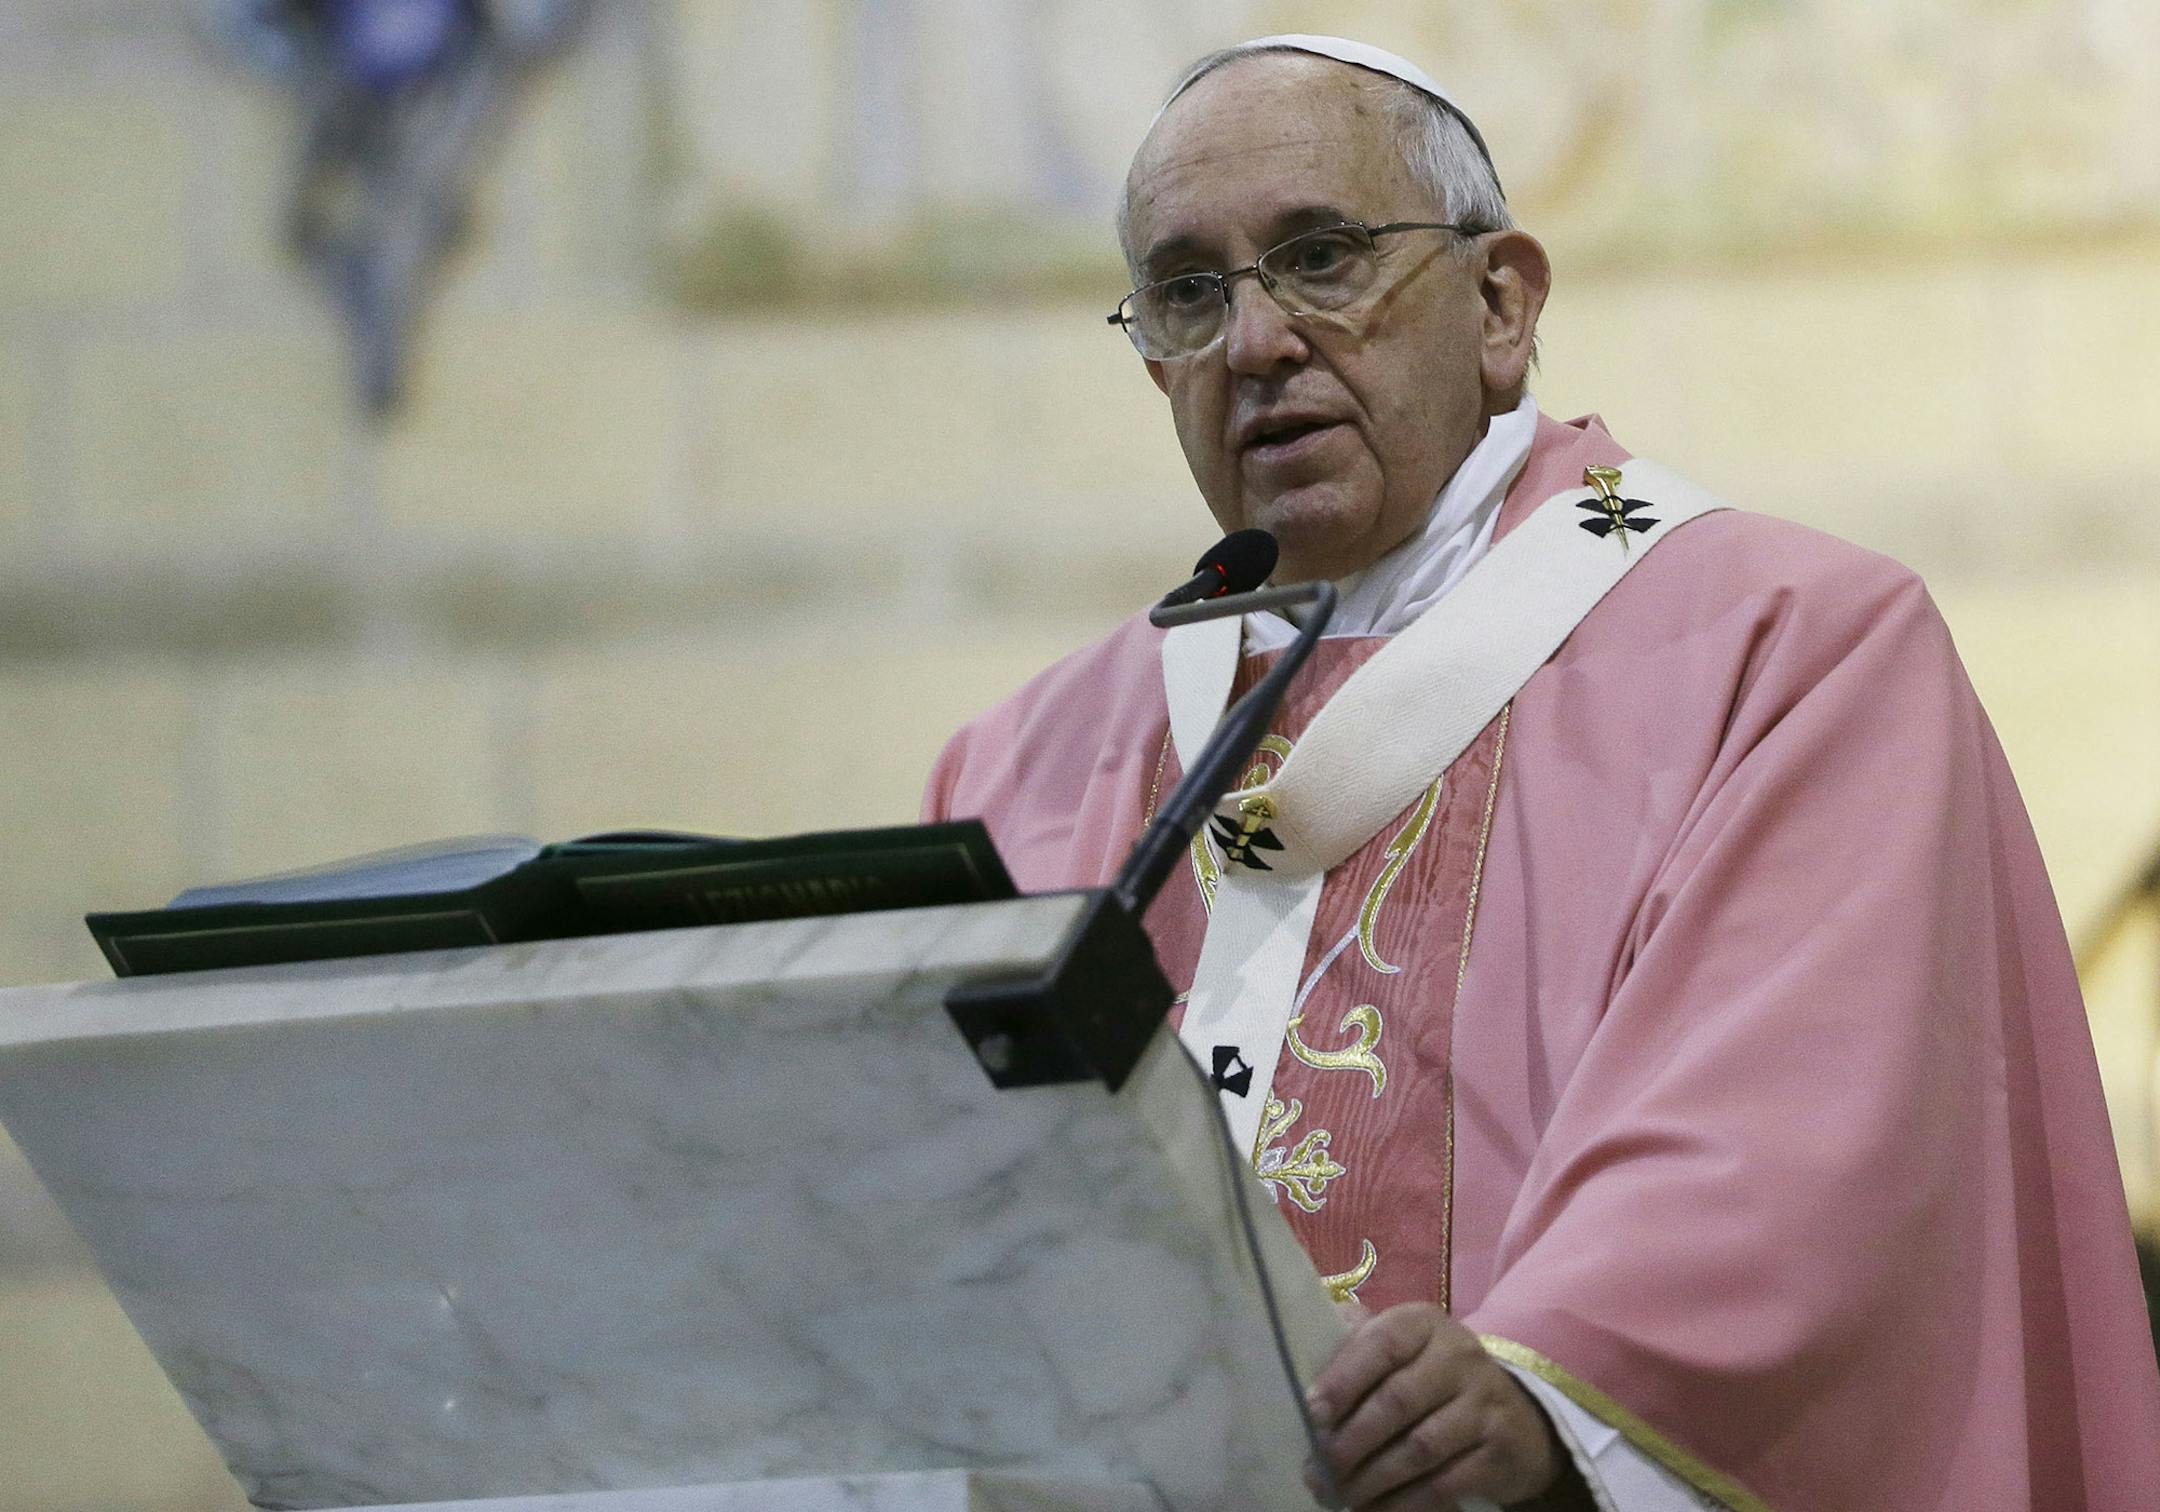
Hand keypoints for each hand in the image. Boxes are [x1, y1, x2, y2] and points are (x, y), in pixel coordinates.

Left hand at [1302, 1303, 1567, 1509]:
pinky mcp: (1499, 1450)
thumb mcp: (1403, 1350)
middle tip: (1318, 1471)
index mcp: (1424, 1324)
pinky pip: (1444, 1483)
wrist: (1517, 1417)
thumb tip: (1300, 1362)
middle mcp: (1460, 1356)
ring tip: (1340, 1494)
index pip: (1382, 1344)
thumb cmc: (1434, 1379)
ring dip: (1372, 1478)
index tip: (1312, 1414)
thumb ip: (1357, 1348)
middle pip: (1397, 1401)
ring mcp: (1484, 1403)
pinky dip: (1404, 1503)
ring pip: (1419, 1448)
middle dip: (1350, 1441)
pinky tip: (1375, 1510)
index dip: (1344, 1380)